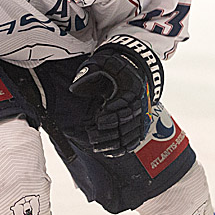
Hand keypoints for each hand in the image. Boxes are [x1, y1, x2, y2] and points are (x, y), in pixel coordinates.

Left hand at [70, 37, 162, 156]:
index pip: (125, 105)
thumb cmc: (116, 65)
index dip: (111, 114)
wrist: (135, 66)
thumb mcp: (102, 62)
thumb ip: (89, 72)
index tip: (98, 117)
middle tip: (92, 134)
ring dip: (114, 142)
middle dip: (109, 131)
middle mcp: (140, 102)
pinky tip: (110, 152)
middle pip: (128, 123)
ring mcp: (141, 114)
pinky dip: (123, 148)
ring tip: (96, 146)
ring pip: (131, 134)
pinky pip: (134, 140)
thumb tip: (73, 88)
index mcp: (132, 87)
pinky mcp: (139, 123)